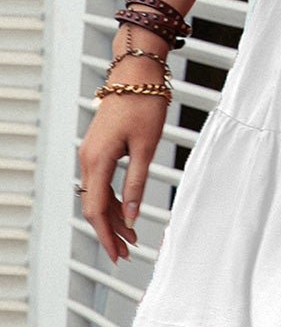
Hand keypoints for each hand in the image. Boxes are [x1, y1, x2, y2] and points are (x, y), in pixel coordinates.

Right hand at [77, 48, 168, 263]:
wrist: (136, 72)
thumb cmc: (144, 103)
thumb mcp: (146, 147)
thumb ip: (137, 183)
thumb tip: (131, 215)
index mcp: (97, 160)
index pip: (96, 210)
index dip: (106, 235)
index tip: (117, 254)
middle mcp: (88, 158)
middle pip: (94, 206)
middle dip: (110, 231)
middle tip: (127, 253)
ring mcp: (91, 152)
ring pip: (97, 194)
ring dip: (112, 216)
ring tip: (131, 236)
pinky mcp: (99, 147)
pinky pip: (101, 181)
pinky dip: (112, 198)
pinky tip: (125, 209)